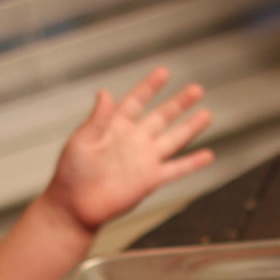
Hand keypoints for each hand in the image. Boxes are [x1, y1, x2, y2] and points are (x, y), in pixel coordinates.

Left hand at [44, 67, 213, 229]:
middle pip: (162, 117)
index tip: (164, 72)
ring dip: (190, 128)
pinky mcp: (150, 180)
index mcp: (115, 127)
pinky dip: (192, 163)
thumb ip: (97, 119)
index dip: (150, 87)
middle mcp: (133, 141)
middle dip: (179, 103)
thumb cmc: (71, 175)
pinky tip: (208, 155)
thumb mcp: (81, 141)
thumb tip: (104, 92)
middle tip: (197, 89)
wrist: (75, 207)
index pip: (136, 101)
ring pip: (174, 139)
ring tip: (207, 114)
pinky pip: (176, 169)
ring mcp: (144, 160)